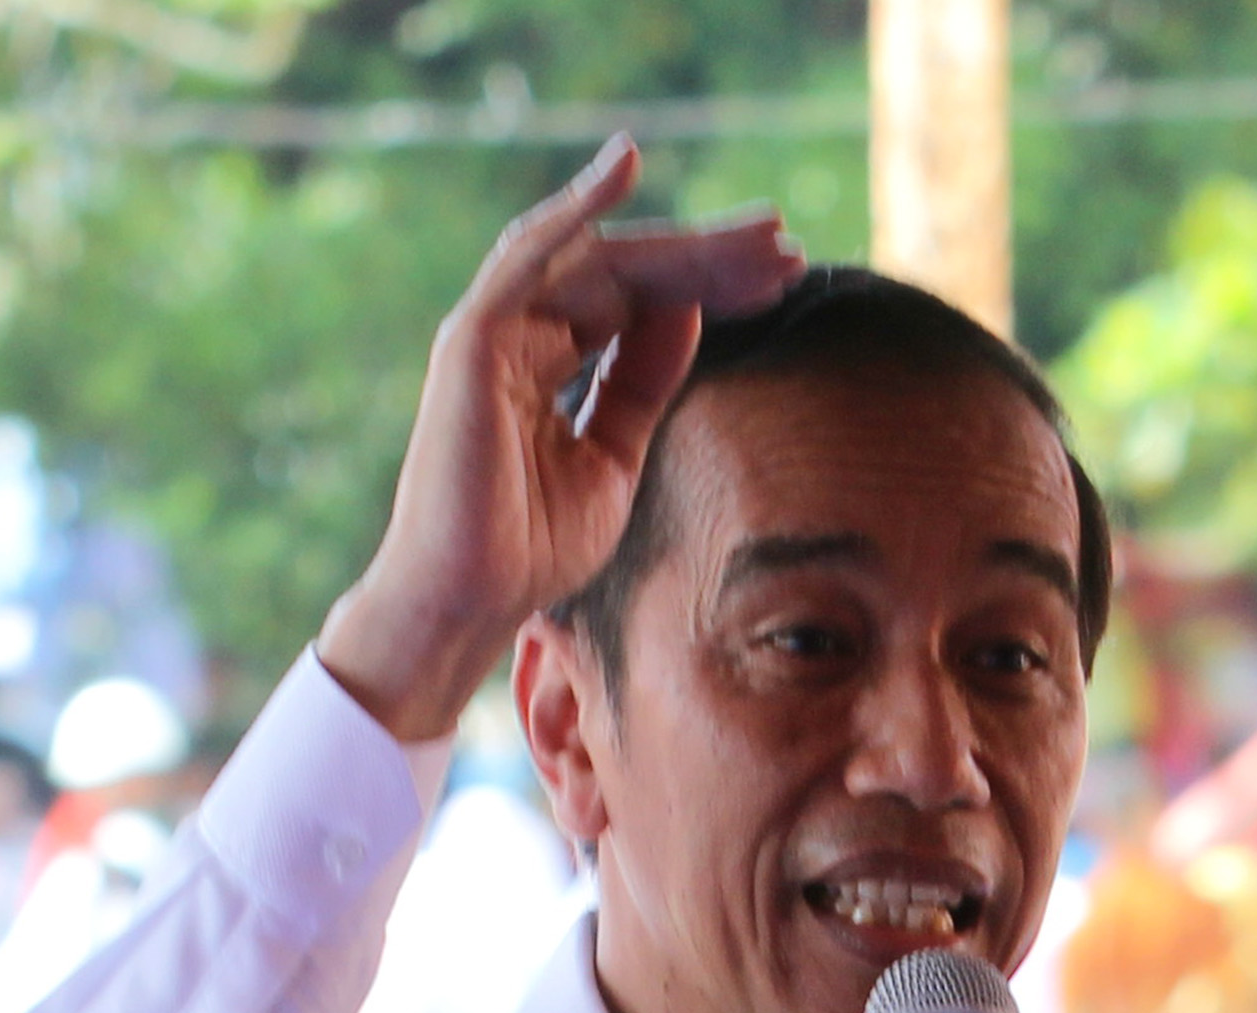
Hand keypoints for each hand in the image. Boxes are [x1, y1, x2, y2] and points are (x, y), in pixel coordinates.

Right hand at [318, 138, 803, 743]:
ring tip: (756, 232)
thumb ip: (645, 381)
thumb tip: (691, 308)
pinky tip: (625, 167)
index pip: (638, 298)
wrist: (469, 602)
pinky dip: (574, 207)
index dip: (711, 283)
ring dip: (679, 239)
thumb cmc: (529, 550)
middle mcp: (519, 335)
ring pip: (597, 256)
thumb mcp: (616, 456)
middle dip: (710, 255)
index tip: (783, 277)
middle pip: (626, 269)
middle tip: (787, 244)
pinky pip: (528, 253)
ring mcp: (493, 332)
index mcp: (548, 362)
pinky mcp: (472, 338)